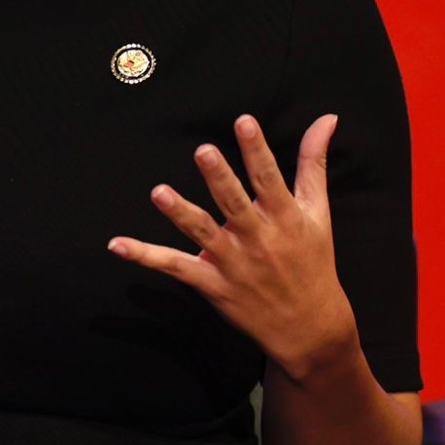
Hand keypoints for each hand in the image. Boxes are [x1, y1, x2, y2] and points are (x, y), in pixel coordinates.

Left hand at [107, 113, 357, 378]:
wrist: (309, 326)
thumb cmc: (312, 261)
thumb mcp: (318, 212)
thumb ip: (314, 163)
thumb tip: (326, 118)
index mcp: (284, 217)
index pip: (269, 178)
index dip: (256, 150)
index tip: (244, 122)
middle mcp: (258, 238)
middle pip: (235, 204)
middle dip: (220, 178)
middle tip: (203, 151)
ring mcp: (233, 263)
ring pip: (202, 233)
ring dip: (180, 213)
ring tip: (159, 193)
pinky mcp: (212, 284)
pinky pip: (175, 267)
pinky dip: (146, 257)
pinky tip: (117, 245)